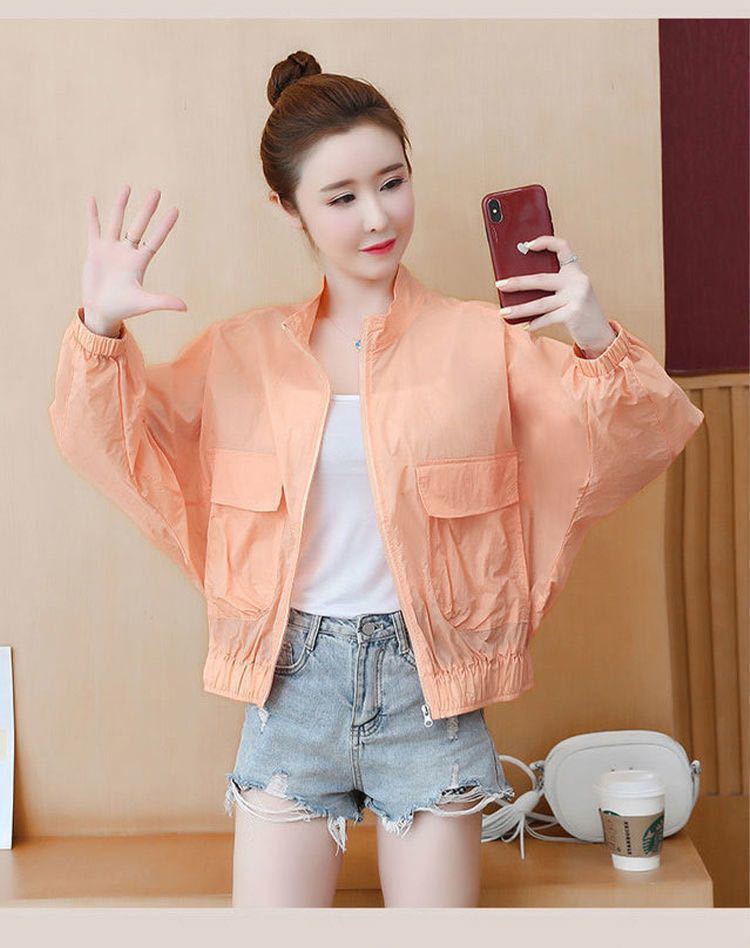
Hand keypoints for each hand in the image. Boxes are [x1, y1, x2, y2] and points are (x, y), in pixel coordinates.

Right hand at [82, 184, 186, 329]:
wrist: (101, 312)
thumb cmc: (124, 308)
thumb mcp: (144, 304)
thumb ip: (163, 302)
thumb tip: (186, 307)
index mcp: (140, 262)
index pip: (155, 239)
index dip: (165, 226)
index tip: (175, 210)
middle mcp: (127, 252)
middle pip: (139, 226)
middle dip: (148, 209)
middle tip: (157, 191)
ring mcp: (110, 250)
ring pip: (117, 222)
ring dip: (122, 205)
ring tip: (128, 186)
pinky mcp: (94, 251)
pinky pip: (94, 229)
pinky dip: (93, 215)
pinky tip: (93, 199)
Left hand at [494, 234, 616, 353]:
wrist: (600, 333)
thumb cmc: (579, 311)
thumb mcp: (570, 293)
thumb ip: (552, 286)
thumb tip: (519, 288)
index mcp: (575, 271)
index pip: (562, 247)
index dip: (545, 242)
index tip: (527, 245)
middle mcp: (577, 281)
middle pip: (541, 279)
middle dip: (517, 283)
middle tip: (500, 285)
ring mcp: (576, 297)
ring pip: (540, 303)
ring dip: (519, 309)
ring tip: (504, 312)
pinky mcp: (573, 313)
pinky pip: (547, 318)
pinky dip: (534, 323)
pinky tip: (525, 326)